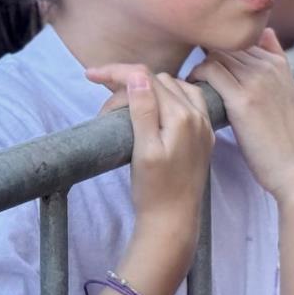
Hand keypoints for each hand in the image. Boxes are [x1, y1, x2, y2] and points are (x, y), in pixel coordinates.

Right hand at [86, 64, 213, 263]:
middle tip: (105, 110)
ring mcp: (203, 125)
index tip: (90, 75)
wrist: (173, 222)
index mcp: (182, 116)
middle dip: (129, 86)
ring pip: (173, 88)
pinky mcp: (203, 135)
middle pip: (158, 81)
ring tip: (124, 108)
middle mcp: (198, 115)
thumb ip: (143, 110)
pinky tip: (153, 109)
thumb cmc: (154, 190)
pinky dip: (166, 98)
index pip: (147, 78)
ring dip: (148, 89)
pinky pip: (186, 101)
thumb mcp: (143, 150)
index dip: (116, 73)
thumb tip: (137, 75)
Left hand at [188, 30, 293, 206]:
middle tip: (194, 74)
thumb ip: (278, 62)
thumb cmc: (288, 138)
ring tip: (191, 84)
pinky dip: (196, 76)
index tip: (209, 66)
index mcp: (279, 65)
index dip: (221, 52)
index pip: (241, 41)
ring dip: (200, 66)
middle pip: (226, 46)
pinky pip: (211, 71)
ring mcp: (257, 82)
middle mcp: (269, 68)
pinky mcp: (243, 100)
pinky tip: (193, 90)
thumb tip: (267, 32)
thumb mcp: (289, 94)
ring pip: (216, 54)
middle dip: (207, 56)